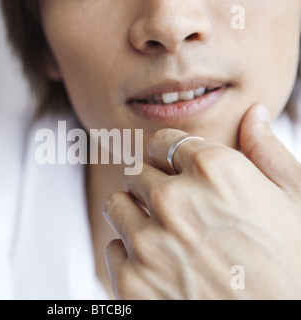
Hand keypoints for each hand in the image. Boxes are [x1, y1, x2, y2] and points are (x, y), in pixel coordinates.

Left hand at [103, 104, 300, 298]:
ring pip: (116, 205)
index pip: (164, 141)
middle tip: (175, 210)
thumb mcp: (295, 201)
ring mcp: (149, 243)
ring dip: (133, 215)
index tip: (170, 166)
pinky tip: (161, 269)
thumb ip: (267, 152)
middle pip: (137, 173)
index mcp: (215, 172)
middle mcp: (175, 202)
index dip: (168, 154)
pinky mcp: (131, 282)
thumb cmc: (293, 267)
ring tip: (163, 236)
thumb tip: (254, 114)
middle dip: (152, 186)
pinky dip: (131, 256)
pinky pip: (114, 249)